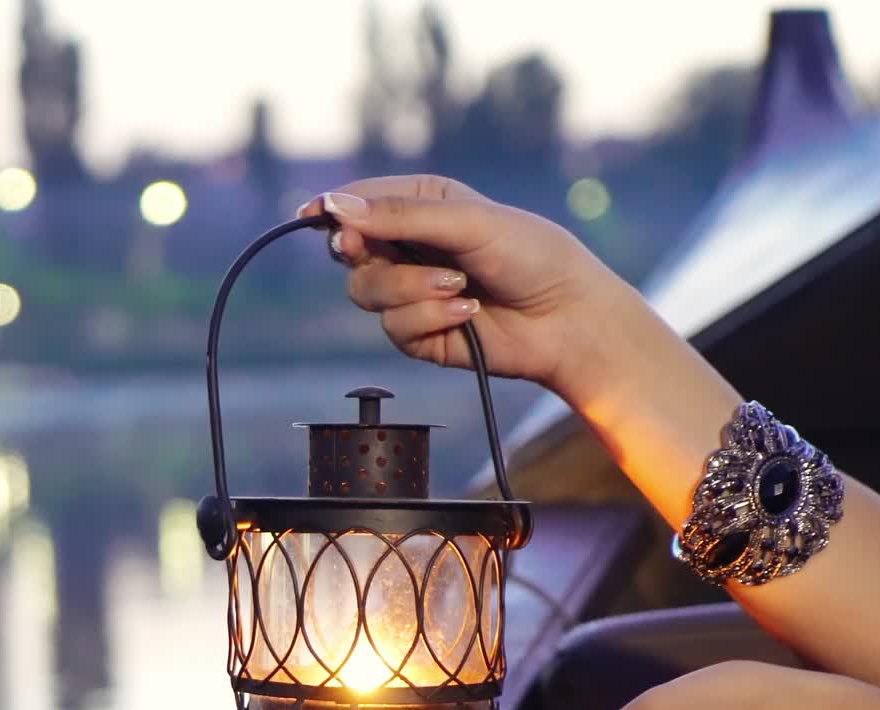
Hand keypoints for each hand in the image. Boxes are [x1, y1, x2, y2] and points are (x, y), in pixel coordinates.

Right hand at [296, 175, 619, 389]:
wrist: (567, 318)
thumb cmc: (531, 256)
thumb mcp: (466, 221)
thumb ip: (400, 216)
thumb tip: (337, 209)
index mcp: (421, 206)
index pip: (359, 204)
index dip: (332, 211)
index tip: (312, 216)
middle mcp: (411, 249)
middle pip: (352, 255)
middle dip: (368, 256)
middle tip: (374, 252)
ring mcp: (413, 294)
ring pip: (367, 294)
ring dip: (412, 291)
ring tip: (460, 286)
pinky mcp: (422, 336)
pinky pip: (395, 329)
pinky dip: (430, 319)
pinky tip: (467, 312)